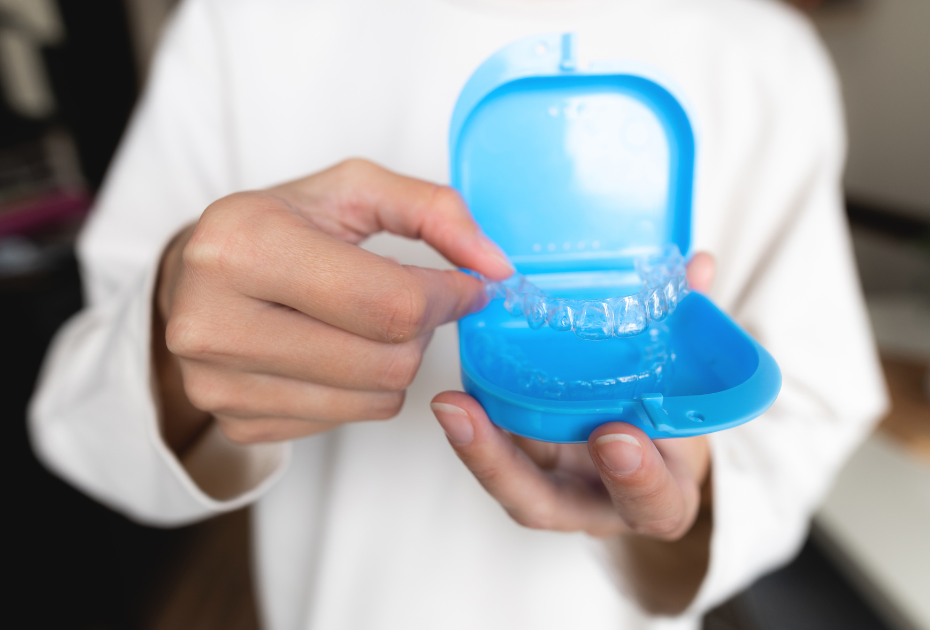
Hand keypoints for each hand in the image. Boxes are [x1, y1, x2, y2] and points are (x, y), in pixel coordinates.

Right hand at [154, 159, 512, 452]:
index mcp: (242, 247)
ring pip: (375, 400)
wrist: (194, 277)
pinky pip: (346, 420)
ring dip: (397, 361)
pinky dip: (361, 388)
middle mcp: (214, 323)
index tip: (467, 284)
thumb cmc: (275, 226)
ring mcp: (219, 385)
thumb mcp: (350, 189)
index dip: (450, 297)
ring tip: (367, 322)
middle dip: (422, 331)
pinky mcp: (234, 422)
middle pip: (386, 361)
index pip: (389, 303)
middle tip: (413, 301)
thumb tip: (493, 266)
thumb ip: (432, 210)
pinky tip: (333, 349)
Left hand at [429, 254, 716, 541]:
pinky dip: (474, 426)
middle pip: (545, 504)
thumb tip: (698, 267)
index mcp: (659, 496)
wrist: (653, 459)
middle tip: (468, 416)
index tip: (615, 437)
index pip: (652, 504)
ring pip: (508, 483)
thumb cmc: (676, 431)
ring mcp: (555, 490)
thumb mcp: (698, 394)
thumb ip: (696, 336)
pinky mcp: (526, 469)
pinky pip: (497, 455)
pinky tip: (452, 394)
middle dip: (503, 465)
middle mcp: (597, 503)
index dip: (636, 478)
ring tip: (449, 404)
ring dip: (475, 447)